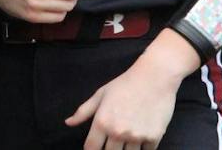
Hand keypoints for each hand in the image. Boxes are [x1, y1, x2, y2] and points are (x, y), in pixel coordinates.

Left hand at [65, 30, 197, 149]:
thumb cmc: (125, 84)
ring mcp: (136, 137)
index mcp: (102, 122)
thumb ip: (83, 111)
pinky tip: (142, 135)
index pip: (91, 148)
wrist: (154, 78)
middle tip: (114, 140)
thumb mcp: (100, 94)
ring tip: (128, 136)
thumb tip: (68, 123)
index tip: (96, 147)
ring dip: (127, 149)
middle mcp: (118, 132)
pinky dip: (144, 147)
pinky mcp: (154, 138)